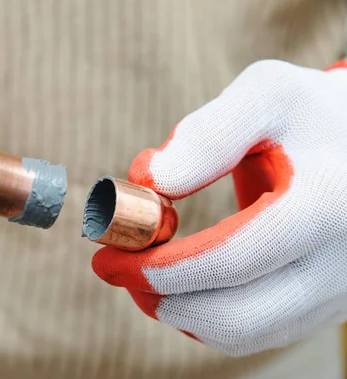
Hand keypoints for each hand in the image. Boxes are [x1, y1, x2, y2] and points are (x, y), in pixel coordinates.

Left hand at [92, 59, 346, 355]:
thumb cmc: (312, 114)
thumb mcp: (266, 97)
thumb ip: (207, 134)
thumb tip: (148, 181)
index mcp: (326, 205)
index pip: (227, 260)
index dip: (157, 266)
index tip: (108, 256)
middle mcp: (340, 265)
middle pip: (233, 316)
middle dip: (159, 297)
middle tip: (116, 269)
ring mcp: (337, 294)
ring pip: (242, 334)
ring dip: (177, 311)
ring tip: (142, 275)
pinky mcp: (324, 304)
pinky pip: (256, 332)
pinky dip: (206, 317)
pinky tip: (181, 284)